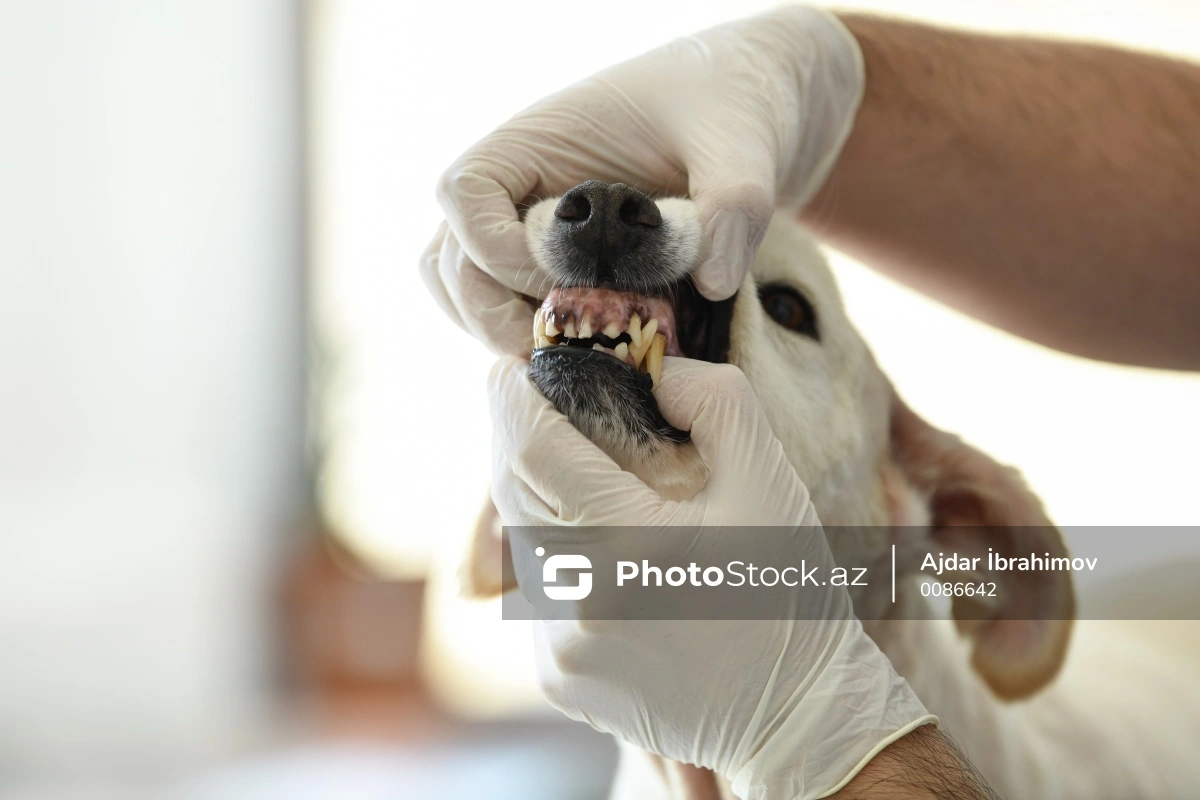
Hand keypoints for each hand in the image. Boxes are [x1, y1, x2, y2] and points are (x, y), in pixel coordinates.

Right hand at [423, 6, 862, 353]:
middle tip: (561, 344)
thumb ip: (735, 201)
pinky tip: (595, 351)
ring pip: (467, 295)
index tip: (557, 278)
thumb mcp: (742, 142)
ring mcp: (529, 235)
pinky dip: (536, 340)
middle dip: (490, 312)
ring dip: (502, 333)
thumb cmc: (729, 105)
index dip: (490, 249)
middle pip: (449, 261)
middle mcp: (518, 191)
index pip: (461, 195)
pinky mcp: (557, 272)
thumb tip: (712, 280)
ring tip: (575, 352)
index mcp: (535, 143)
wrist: (748, 116)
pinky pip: (511, 312)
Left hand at [489, 357, 934, 798]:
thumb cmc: (787, 592)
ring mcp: (560, 647)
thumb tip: (657, 373)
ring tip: (590, 478)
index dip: (511, 396)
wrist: (794, 713)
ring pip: (523, 542)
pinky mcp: (560, 676)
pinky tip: (609, 551)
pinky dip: (560, 556)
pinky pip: (541, 593)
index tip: (513, 366)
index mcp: (622, 543)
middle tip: (543, 404)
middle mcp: (574, 601)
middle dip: (518, 437)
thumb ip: (716, 402)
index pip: (528, 447)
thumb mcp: (770, 479)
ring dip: (542, 498)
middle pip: (512, 490)